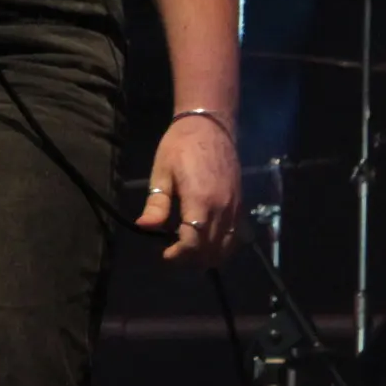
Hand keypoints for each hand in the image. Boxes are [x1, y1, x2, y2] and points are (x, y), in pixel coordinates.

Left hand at [135, 114, 240, 266]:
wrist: (210, 125)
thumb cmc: (180, 145)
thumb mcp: (162, 172)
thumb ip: (156, 203)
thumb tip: (144, 227)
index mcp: (200, 201)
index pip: (193, 244)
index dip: (178, 256)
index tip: (164, 255)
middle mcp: (222, 209)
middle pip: (210, 251)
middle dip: (190, 259)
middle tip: (173, 253)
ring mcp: (235, 208)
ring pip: (226, 248)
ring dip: (207, 257)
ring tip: (188, 250)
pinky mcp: (241, 205)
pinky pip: (235, 236)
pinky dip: (222, 247)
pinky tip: (206, 242)